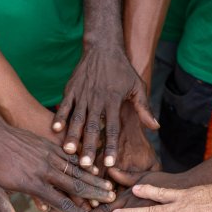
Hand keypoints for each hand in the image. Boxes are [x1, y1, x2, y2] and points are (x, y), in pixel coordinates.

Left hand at [0, 115, 115, 211]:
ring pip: (77, 169)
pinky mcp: (48, 144)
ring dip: (94, 179)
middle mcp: (45, 168)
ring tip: (109, 186)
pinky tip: (93, 168)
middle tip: (112, 200)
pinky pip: (70, 156)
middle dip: (95, 194)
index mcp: (33, 182)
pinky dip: (83, 163)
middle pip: (76, 184)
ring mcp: (48, 154)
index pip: (61, 201)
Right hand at [52, 46, 158, 167]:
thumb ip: (144, 108)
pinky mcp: (71, 88)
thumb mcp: (138, 86)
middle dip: (88, 147)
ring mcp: (83, 94)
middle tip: (85, 164)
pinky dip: (60, 116)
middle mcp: (97, 99)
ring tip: (68, 151)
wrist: (103, 47)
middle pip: (92, 127)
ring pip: (77, 118)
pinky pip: (65, 105)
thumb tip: (155, 127)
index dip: (110, 146)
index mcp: (113, 101)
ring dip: (73, 135)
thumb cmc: (122, 70)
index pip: (112, 128)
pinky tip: (55, 129)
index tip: (109, 163)